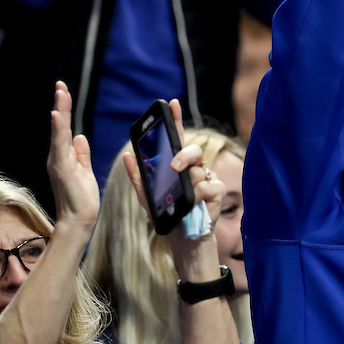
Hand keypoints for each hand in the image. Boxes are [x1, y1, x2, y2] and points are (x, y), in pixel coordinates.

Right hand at [46, 81, 100, 229]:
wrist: (79, 220)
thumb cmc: (82, 198)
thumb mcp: (84, 170)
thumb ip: (81, 154)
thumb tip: (79, 136)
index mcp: (64, 156)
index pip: (65, 128)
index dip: (64, 110)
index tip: (64, 91)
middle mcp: (58, 157)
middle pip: (59, 125)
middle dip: (61, 104)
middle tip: (61, 84)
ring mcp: (58, 162)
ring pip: (59, 131)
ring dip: (60, 111)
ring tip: (61, 92)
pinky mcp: (62, 168)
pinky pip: (60, 146)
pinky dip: (58, 130)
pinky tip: (57, 116)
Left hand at [122, 100, 226, 232]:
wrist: (183, 240)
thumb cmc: (168, 216)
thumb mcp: (147, 197)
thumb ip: (138, 177)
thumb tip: (127, 156)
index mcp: (177, 165)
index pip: (176, 137)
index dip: (175, 119)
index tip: (171, 103)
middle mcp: (193, 168)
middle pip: (192, 150)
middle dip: (183, 155)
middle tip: (174, 166)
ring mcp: (206, 179)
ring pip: (198, 169)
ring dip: (188, 183)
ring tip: (183, 199)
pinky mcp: (216, 192)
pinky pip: (207, 186)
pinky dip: (198, 195)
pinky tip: (194, 204)